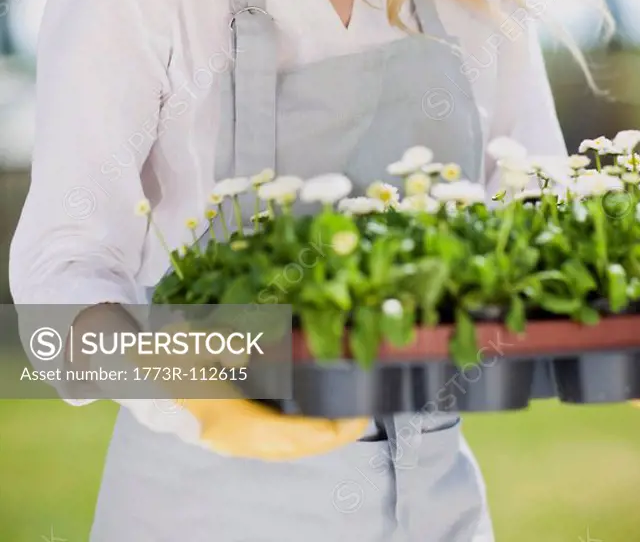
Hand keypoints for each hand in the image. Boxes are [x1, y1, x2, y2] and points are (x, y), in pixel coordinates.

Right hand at [117, 318, 370, 460]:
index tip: (356, 419)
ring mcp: (226, 439)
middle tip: (362, 418)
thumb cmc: (163, 354)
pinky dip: (294, 435)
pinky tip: (308, 418)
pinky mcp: (224, 431)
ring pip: (280, 448)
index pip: (288, 436)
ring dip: (313, 439)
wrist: (127, 370)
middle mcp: (230, 438)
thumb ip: (224, 346)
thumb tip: (241, 359)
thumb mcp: (194, 341)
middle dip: (329, 437)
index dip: (326, 432)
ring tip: (343, 420)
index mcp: (226, 422)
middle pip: (290, 448)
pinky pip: (268, 441)